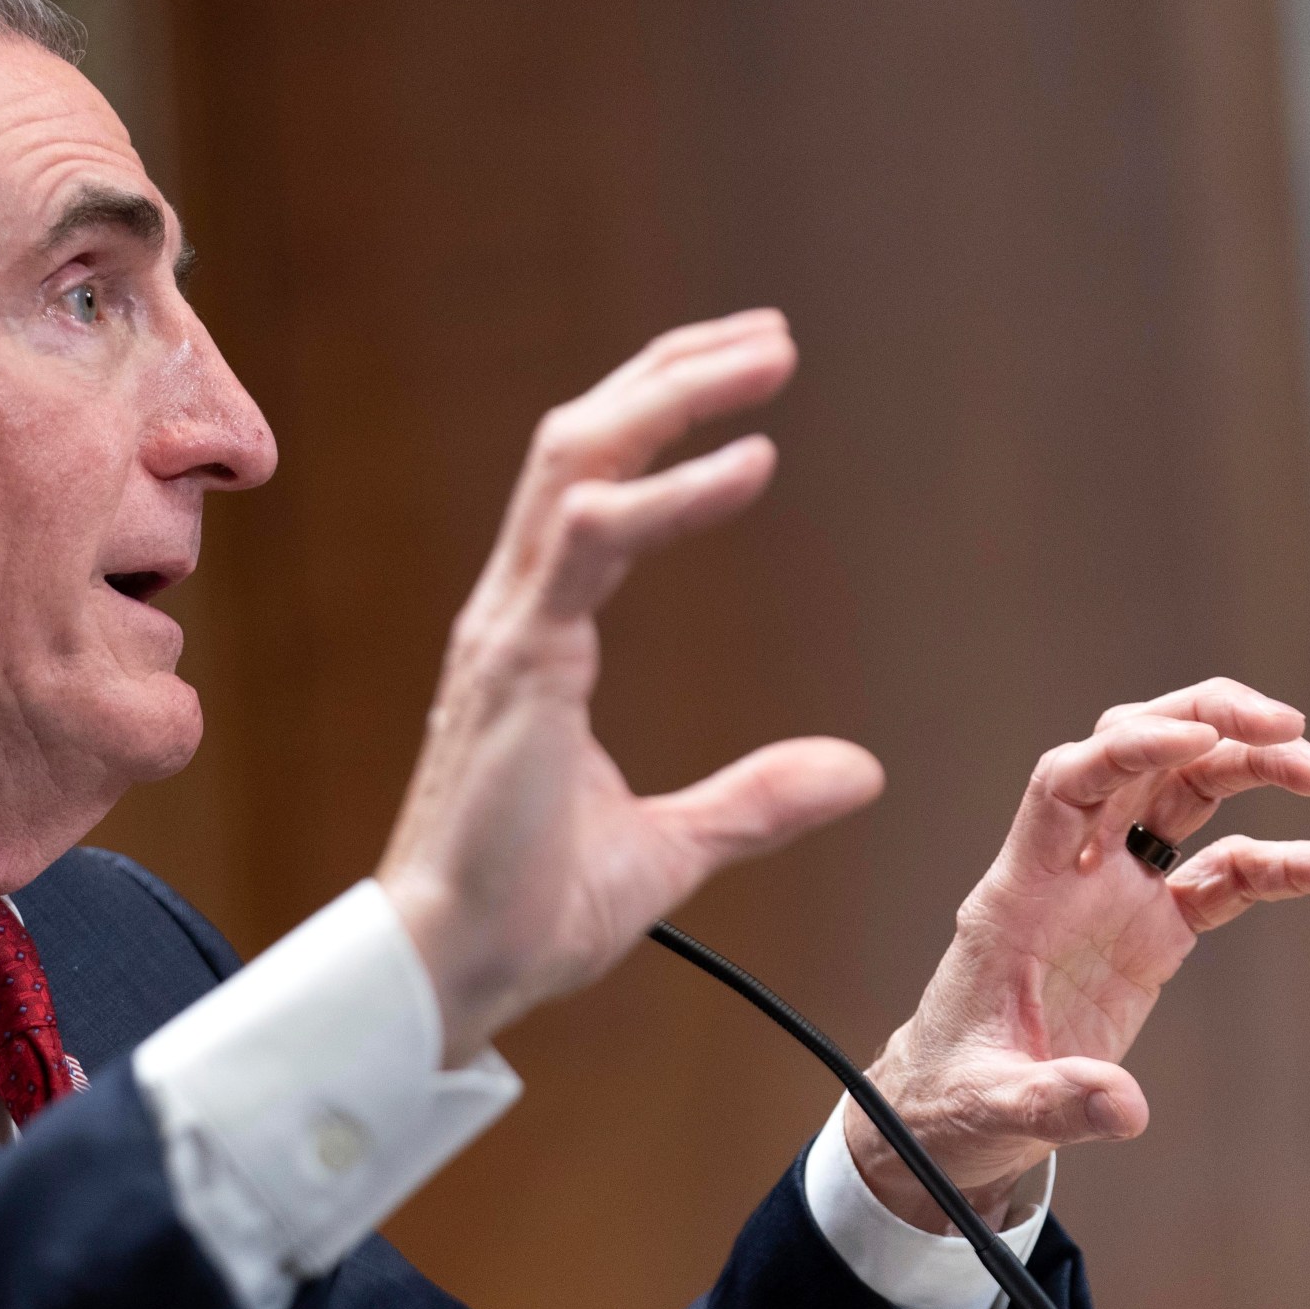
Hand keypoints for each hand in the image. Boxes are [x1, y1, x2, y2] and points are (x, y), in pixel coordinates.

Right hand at [377, 309, 884, 1064]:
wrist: (452, 973)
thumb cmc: (528, 911)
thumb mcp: (670, 847)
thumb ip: (753, 798)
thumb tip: (857, 770)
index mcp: (536, 640)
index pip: (591, 488)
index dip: (660, 419)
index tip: (744, 379)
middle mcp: (513, 615)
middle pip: (579, 444)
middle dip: (669, 376)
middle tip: (769, 335)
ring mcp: (508, 633)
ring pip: (575, 463)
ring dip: (668, 399)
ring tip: (762, 357)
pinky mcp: (517, 667)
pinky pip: (592, 545)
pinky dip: (670, 495)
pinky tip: (749, 465)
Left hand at [848, 678, 1309, 1230]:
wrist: (955, 1108)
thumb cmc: (957, 1095)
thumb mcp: (994, 1105)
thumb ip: (1055, 1101)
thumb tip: (1124, 1108)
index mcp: (1021, 892)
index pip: (1066, 783)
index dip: (1127, 747)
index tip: (1197, 735)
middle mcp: (1071, 872)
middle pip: (1135, 757)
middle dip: (1205, 723)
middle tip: (1289, 726)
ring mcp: (1116, 891)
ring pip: (1185, 794)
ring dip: (1252, 766)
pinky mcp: (1155, 927)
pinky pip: (1228, 875)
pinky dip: (1287, 866)